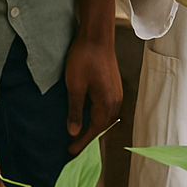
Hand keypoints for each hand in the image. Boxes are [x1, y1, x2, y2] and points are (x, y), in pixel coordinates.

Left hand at [64, 32, 122, 154]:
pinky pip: (107, 107)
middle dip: (89, 137)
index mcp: (106, 102)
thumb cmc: (84, 58)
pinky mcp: (113, 84)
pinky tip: (89, 113)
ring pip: (106, 116)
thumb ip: (75, 110)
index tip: (70, 151)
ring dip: (95, 126)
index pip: (95, 130)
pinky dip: (98, 115)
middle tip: (74, 146)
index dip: (82, 142)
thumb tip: (74, 132)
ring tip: (80, 133)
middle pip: (103, 125)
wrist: (96, 35)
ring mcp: (116, 91)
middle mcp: (115, 99)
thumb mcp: (75, 86)